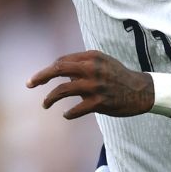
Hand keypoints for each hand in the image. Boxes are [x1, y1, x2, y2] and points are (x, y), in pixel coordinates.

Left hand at [27, 51, 154, 118]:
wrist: (141, 90)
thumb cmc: (118, 76)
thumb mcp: (102, 62)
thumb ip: (82, 65)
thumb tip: (60, 74)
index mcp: (91, 57)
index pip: (61, 61)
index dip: (47, 70)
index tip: (38, 79)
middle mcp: (92, 69)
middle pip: (58, 69)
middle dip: (40, 77)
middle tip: (29, 84)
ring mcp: (95, 86)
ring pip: (63, 90)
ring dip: (50, 98)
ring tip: (45, 104)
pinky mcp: (100, 102)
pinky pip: (77, 109)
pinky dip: (69, 113)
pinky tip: (66, 114)